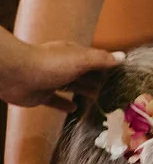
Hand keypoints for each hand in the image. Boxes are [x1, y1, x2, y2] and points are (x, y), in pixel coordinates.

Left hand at [0, 38, 120, 109]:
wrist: (16, 74)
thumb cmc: (50, 63)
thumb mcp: (81, 59)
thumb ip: (102, 59)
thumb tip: (123, 57)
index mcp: (74, 54)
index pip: (96, 59)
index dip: (109, 66)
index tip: (123, 76)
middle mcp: (64, 66)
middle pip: (86, 74)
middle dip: (99, 81)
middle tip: (115, 91)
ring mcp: (52, 80)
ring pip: (73, 86)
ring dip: (85, 91)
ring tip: (100, 100)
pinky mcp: (41, 95)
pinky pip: (56, 100)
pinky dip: (65, 104)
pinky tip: (74, 109)